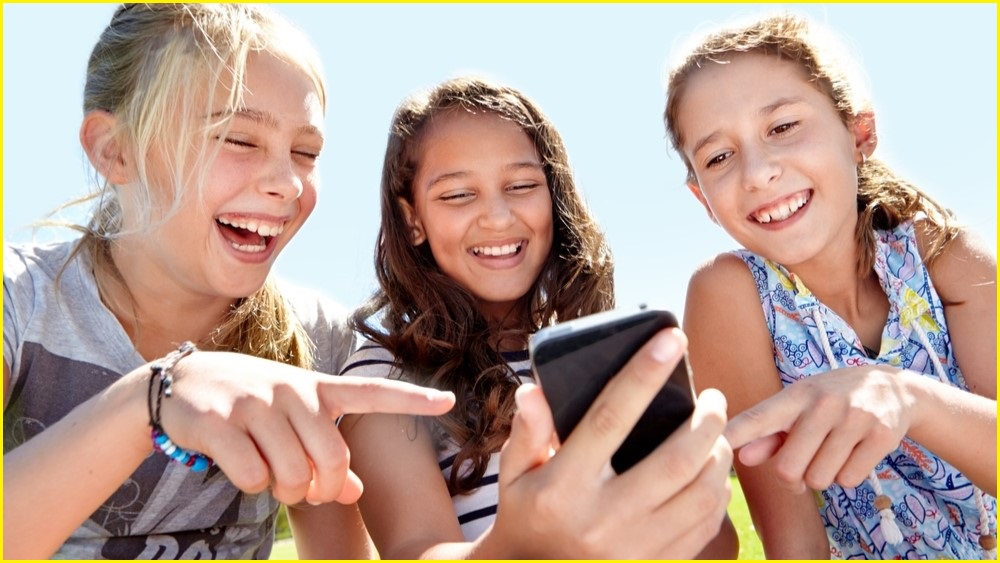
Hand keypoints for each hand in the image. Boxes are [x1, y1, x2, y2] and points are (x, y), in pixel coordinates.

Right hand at [157, 351, 454, 505]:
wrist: (180, 385)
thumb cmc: (250, 409)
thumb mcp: (292, 422)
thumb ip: (326, 455)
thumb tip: (355, 493)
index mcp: (317, 389)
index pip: (373, 392)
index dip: (413, 399)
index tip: (450, 401)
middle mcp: (293, 390)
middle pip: (330, 460)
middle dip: (318, 489)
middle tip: (300, 488)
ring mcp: (257, 402)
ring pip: (292, 474)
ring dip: (283, 492)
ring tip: (269, 475)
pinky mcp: (221, 421)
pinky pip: (253, 477)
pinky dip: (251, 485)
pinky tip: (238, 464)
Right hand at [487, 328, 732, 558]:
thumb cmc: (528, 516)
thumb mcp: (513, 476)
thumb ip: (526, 432)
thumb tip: (535, 390)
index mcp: (564, 487)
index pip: (610, 419)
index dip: (644, 375)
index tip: (672, 339)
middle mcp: (604, 519)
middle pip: (675, 460)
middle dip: (706, 420)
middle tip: (713, 396)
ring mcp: (634, 549)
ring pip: (700, 494)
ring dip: (718, 455)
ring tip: (716, 431)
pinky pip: (704, 526)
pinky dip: (716, 493)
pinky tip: (712, 473)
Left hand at [724, 366, 916, 491]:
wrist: (893, 386)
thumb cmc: (831, 402)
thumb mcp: (799, 408)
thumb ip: (769, 434)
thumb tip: (742, 457)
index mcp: (795, 396)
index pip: (758, 418)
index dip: (735, 434)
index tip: (714, 444)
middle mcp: (823, 403)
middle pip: (789, 469)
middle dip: (793, 477)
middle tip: (804, 463)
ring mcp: (854, 418)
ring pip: (820, 479)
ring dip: (823, 476)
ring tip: (832, 452)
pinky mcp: (881, 435)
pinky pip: (849, 479)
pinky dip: (848, 476)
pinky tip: (854, 452)